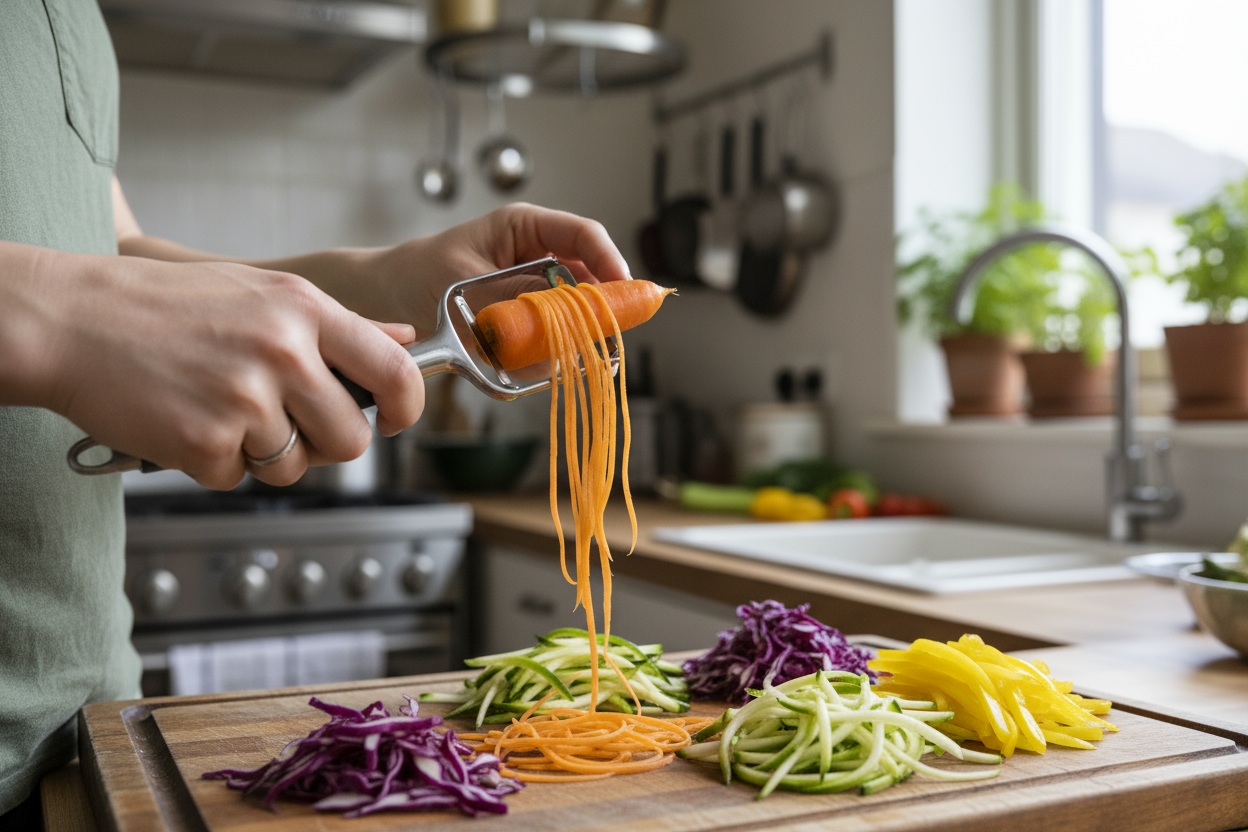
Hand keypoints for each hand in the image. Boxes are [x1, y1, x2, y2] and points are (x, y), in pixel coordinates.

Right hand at [3, 245, 423, 489]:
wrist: (70, 320)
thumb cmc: (163, 304)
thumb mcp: (261, 292)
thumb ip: (339, 324)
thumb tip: (403, 338)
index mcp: (304, 310)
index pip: (395, 370)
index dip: (406, 406)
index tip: (392, 419)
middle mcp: (284, 353)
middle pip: (350, 439)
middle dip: (324, 444)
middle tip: (284, 422)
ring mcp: (246, 400)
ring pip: (295, 466)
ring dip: (265, 454)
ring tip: (221, 409)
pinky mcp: (207, 444)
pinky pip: (240, 477)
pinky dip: (216, 461)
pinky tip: (188, 420)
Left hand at [368, 203, 631, 337]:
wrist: (386, 298)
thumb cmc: (418, 274)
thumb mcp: (466, 283)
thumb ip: (514, 299)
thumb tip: (557, 321)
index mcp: (524, 227)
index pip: (583, 235)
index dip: (609, 261)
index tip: (622, 290)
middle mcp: (536, 255)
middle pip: (588, 276)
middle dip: (594, 306)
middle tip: (602, 334)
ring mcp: (533, 287)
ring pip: (573, 310)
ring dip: (570, 333)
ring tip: (563, 352)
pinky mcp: (526, 318)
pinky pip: (552, 334)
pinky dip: (550, 351)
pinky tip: (541, 362)